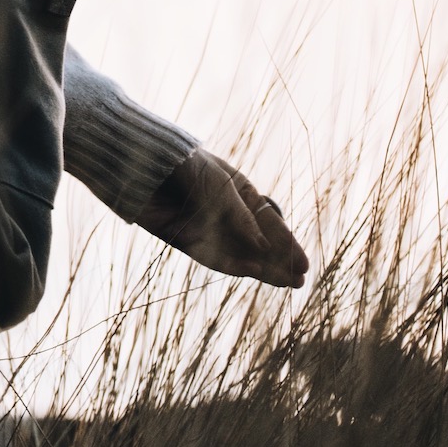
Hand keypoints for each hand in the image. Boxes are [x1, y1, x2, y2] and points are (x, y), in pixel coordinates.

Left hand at [137, 148, 308, 287]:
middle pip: (257, 242)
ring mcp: (205, 227)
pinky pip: (212, 257)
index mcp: (238, 191)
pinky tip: (253, 271)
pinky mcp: (185, 239)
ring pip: (239, 253)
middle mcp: (224, 212)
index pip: (269, 222)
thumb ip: (240, 217)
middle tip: (299, 280)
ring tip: (285, 282)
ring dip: (261, 268)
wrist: (142, 163)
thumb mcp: (220, 187)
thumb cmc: (186, 165)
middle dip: (278, 260)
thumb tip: (263, 249)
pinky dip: (232, 265)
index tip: (304, 264)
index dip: (287, 243)